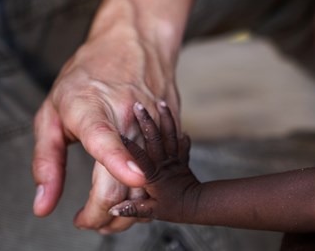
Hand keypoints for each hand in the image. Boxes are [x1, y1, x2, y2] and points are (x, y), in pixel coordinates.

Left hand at [32, 15, 179, 232]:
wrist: (135, 45)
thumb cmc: (89, 76)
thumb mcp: (52, 112)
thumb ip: (46, 161)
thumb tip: (44, 204)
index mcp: (93, 109)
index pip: (105, 139)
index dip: (119, 161)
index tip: (129, 183)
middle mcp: (130, 117)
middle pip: (127, 179)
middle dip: (105, 216)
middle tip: (87, 221)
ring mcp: (155, 124)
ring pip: (150, 183)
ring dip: (129, 211)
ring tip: (106, 215)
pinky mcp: (170, 130)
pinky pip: (163, 170)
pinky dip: (147, 191)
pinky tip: (132, 192)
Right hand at [109, 102, 199, 222]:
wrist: (199, 205)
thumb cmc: (176, 209)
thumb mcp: (152, 211)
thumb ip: (133, 208)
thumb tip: (114, 210)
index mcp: (153, 176)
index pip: (139, 158)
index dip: (129, 146)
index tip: (121, 133)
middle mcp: (164, 164)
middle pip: (155, 140)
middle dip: (146, 122)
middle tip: (138, 106)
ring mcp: (174, 158)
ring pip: (170, 134)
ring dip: (165, 118)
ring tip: (160, 102)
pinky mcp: (180, 157)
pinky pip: (180, 139)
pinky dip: (175, 127)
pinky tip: (169, 114)